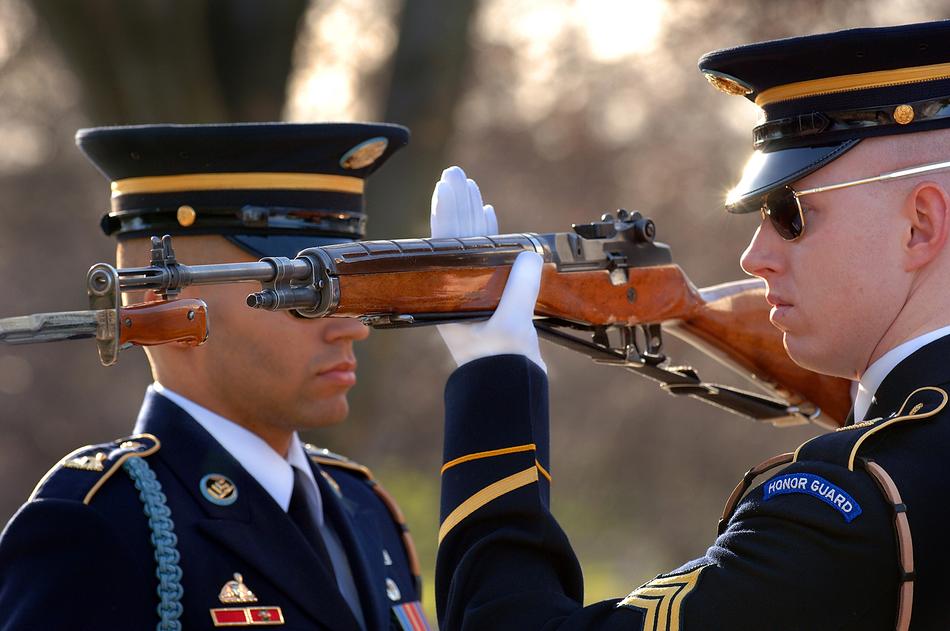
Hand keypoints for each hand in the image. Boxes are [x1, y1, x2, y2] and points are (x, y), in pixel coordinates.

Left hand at [430, 166, 545, 371]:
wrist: (507, 388)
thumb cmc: (501, 362)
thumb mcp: (510, 324)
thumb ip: (518, 289)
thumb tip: (528, 255)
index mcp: (451, 293)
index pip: (445, 243)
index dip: (447, 211)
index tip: (447, 185)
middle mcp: (457, 289)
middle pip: (455, 237)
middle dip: (457, 205)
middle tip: (456, 174)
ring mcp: (474, 291)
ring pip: (471, 245)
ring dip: (473, 216)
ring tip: (472, 188)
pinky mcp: (493, 297)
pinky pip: (490, 258)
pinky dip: (491, 237)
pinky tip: (491, 216)